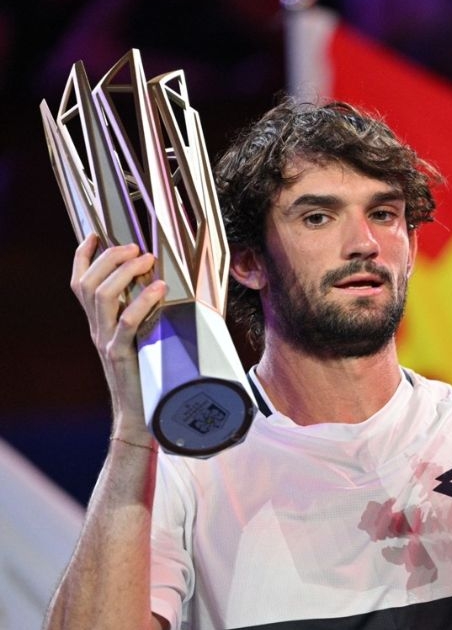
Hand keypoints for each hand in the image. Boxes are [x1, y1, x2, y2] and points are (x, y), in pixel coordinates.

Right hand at [71, 234, 166, 441]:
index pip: (80, 283)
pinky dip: (142, 302)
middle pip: (88, 283)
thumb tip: (170, 288)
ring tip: (146, 260)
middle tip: (135, 247)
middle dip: (109, 258)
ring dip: (123, 273)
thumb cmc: (150, 377)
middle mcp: (97, 330)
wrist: (142, 418)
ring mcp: (106, 343)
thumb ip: (148, 316)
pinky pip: (126, 324)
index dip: (83, 257)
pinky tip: (159, 288)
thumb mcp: (143, 340)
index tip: (94, 235)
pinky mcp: (121, 357)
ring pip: (101, 297)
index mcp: (99, 324)